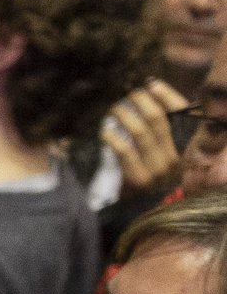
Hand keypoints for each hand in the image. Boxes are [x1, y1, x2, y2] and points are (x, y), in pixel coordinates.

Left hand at [102, 79, 189, 195]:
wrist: (143, 210)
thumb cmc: (152, 171)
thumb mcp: (164, 149)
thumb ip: (163, 125)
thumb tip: (151, 89)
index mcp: (189, 146)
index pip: (185, 113)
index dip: (167, 95)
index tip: (150, 83)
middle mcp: (179, 157)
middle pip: (159, 120)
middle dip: (140, 101)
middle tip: (128, 95)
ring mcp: (160, 169)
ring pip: (140, 132)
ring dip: (123, 116)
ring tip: (114, 110)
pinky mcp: (140, 180)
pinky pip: (125, 151)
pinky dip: (112, 137)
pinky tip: (105, 131)